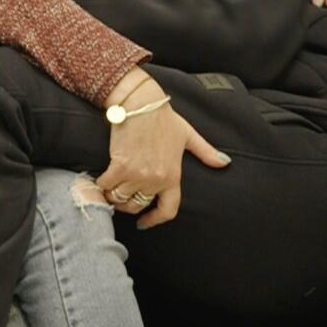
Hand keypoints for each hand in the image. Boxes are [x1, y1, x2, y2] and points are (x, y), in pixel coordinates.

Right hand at [98, 68, 231, 229]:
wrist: (141, 102)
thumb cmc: (163, 117)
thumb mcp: (188, 135)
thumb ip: (206, 152)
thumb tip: (224, 163)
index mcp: (173, 176)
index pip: (168, 210)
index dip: (154, 220)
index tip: (143, 223)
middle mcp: (156, 180)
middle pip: (136, 206)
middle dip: (128, 204)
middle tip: (122, 195)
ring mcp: (138, 174)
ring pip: (119, 198)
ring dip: (113, 195)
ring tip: (111, 187)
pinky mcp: (120, 166)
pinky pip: (107, 186)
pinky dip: (102, 184)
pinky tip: (102, 179)